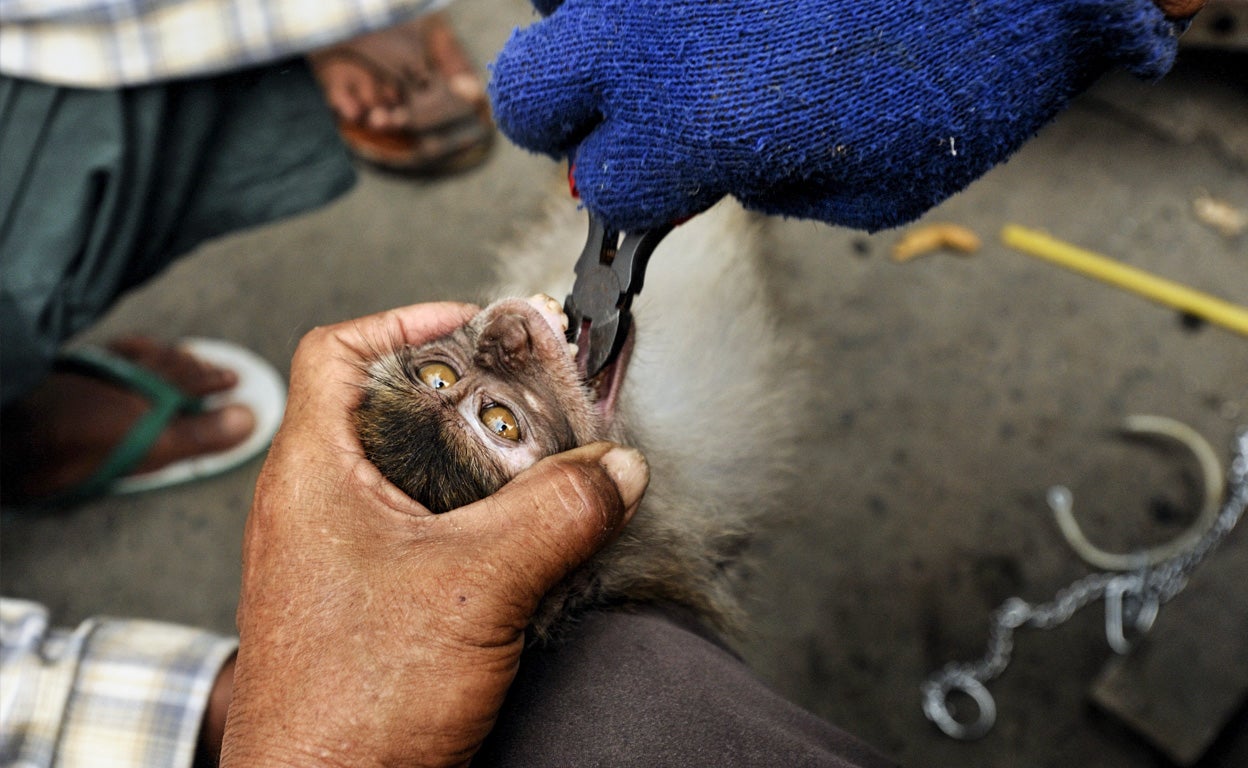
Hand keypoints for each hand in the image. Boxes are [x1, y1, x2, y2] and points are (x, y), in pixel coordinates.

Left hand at [219, 302, 648, 767]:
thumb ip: (556, 513)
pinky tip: (530, 542)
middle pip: (392, 409)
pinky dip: (481, 524)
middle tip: (535, 402)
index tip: (478, 327)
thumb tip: (615, 468)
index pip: (337, 352)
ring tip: (544, 467)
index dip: (409, 321)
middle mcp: (318, 508)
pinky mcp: (371, 604)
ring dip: (483, 467)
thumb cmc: (349, 709)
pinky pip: (429, 536)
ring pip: (417, 478)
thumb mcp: (476, 585)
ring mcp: (342, 559)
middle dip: (471, 397)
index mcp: (314, 474)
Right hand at [490, 0, 1184, 231]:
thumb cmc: (970, 71)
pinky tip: (702, 8)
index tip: (663, 187)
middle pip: (527, 93)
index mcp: (692, 128)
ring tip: (666, 43)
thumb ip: (765, 191)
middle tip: (628, 122)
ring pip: (556, 1)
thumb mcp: (872, 190)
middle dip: (565, 122)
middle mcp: (649, 37)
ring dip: (594, 35)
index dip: (635, 197)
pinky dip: (648, 0)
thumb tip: (714, 170)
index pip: (600, 186)